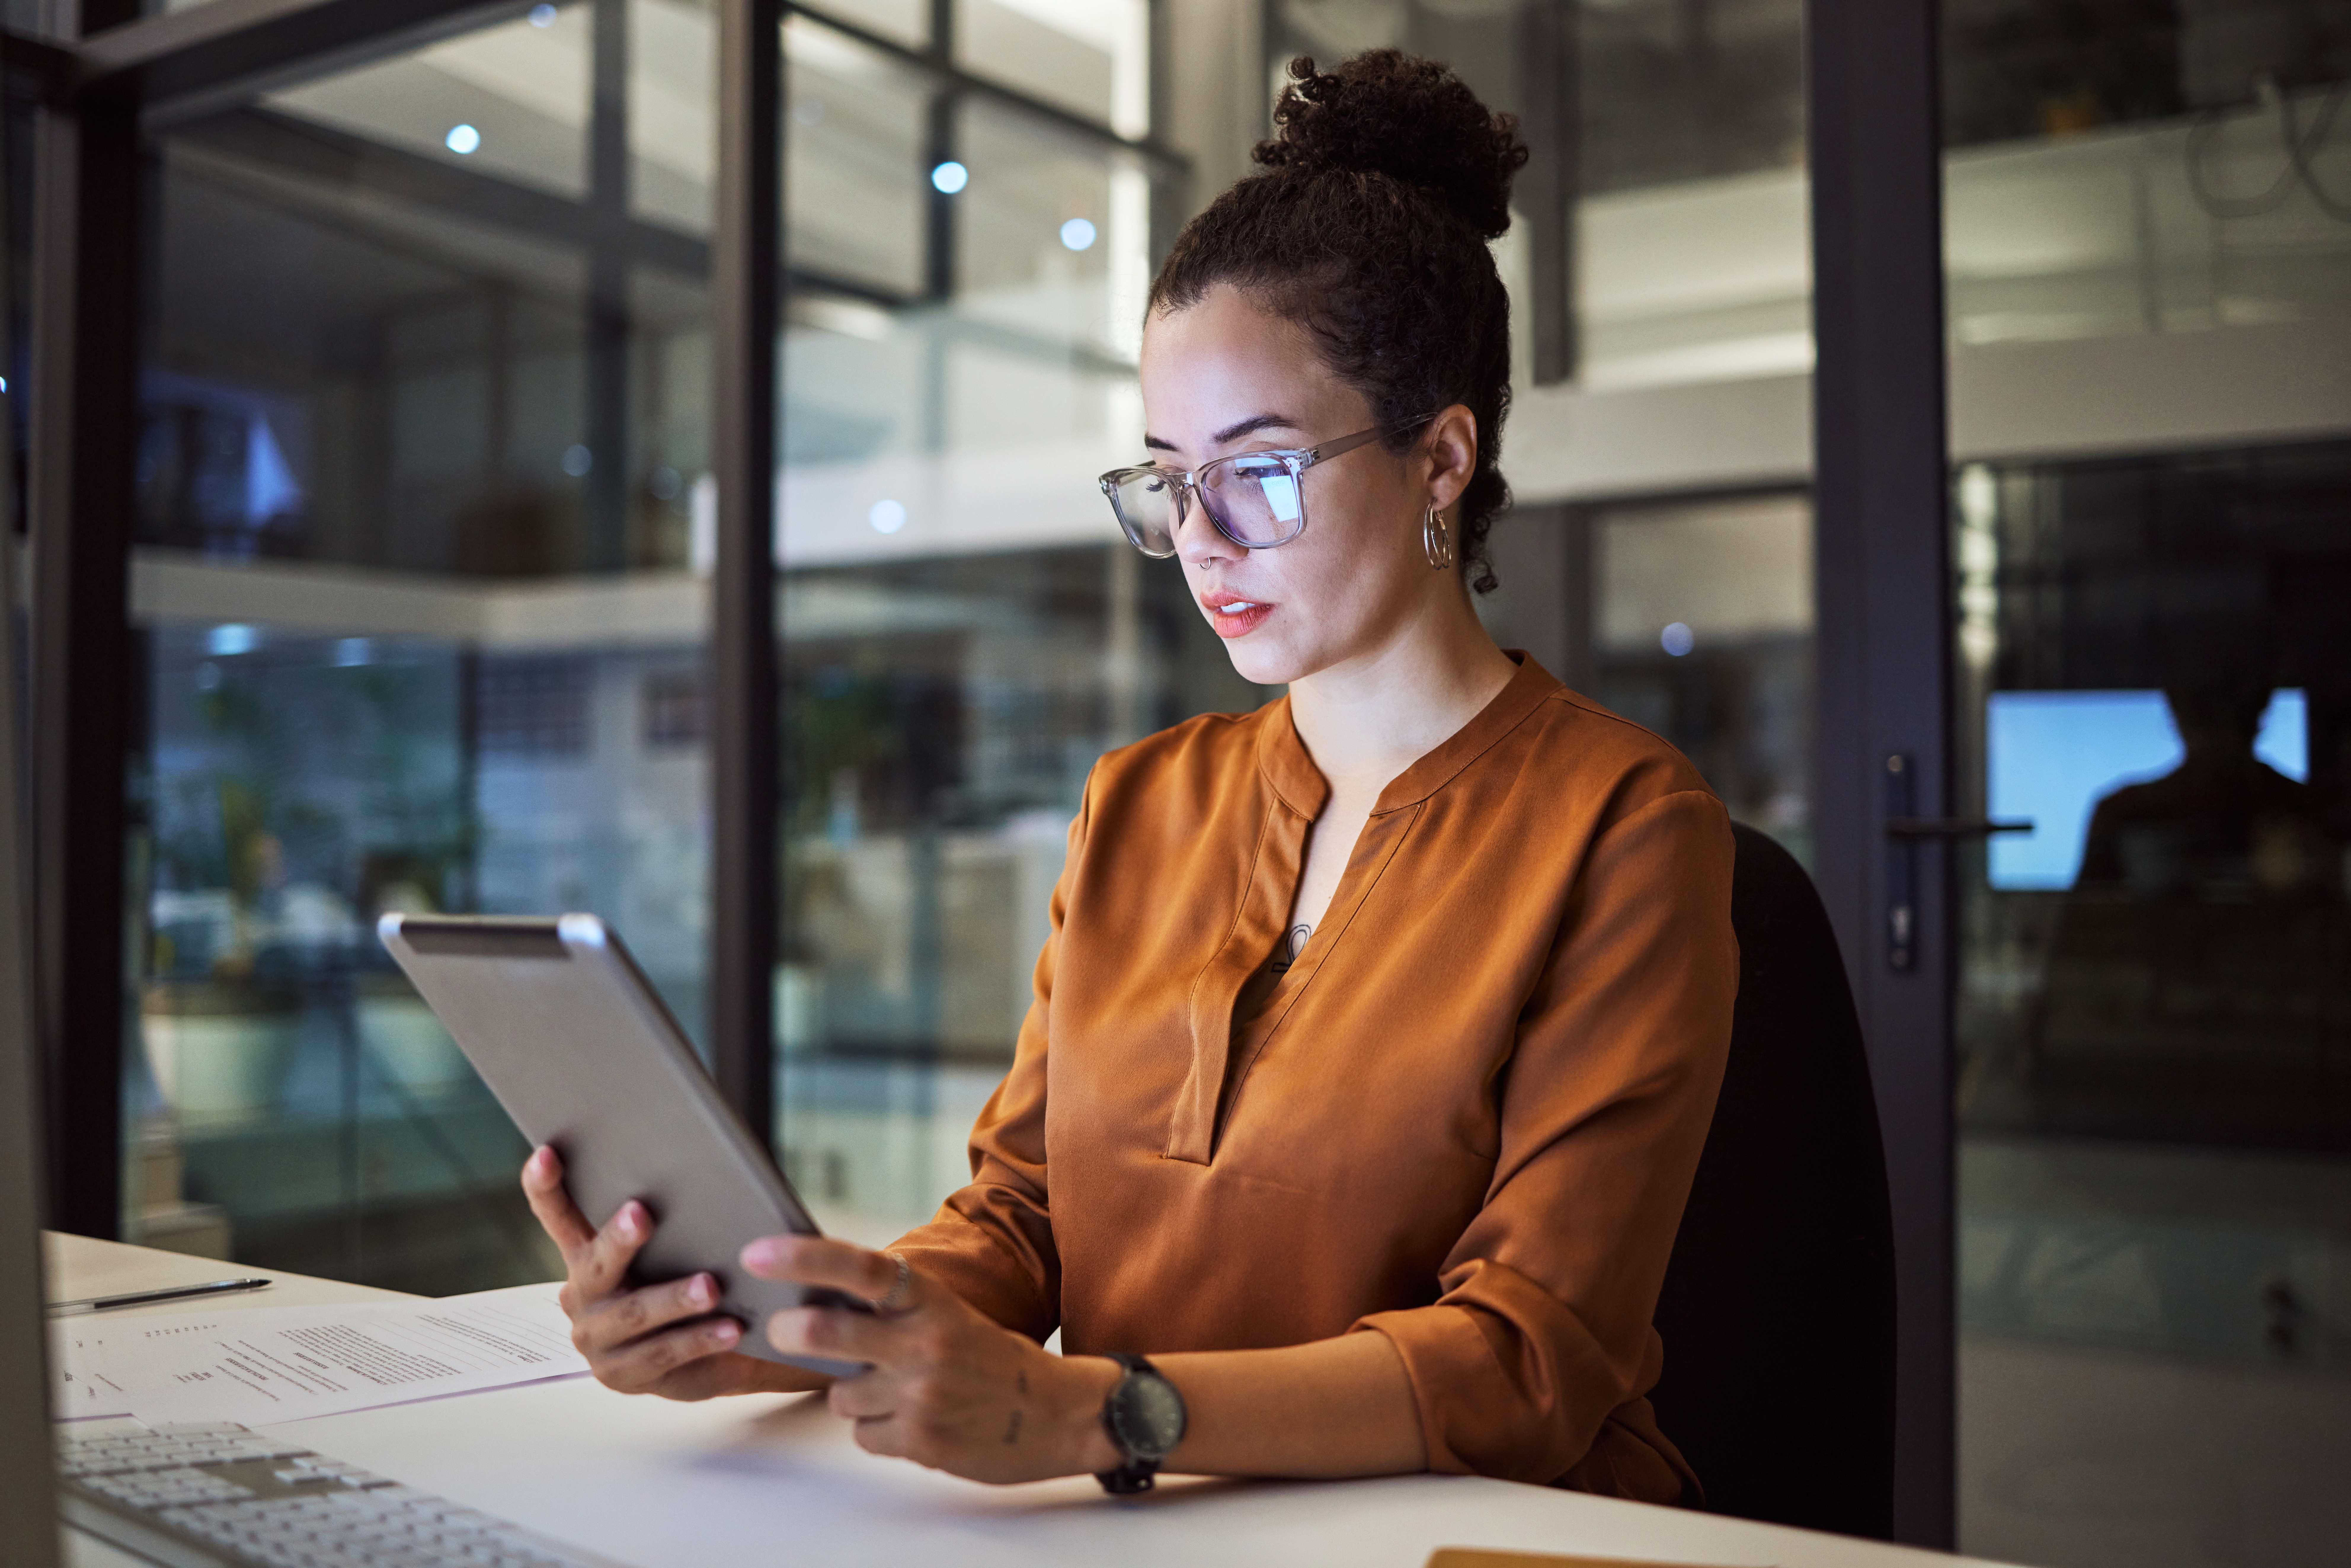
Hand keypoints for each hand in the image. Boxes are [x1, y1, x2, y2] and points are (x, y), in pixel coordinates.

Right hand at [521, 1146, 827, 1401]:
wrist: (709, 1356)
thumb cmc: (688, 1283)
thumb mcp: (674, 1251)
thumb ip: (671, 1221)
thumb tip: (702, 1171)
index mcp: (586, 1257)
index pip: (557, 1218)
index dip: (546, 1188)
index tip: (546, 1154)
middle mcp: (581, 1297)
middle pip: (596, 1266)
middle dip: (619, 1240)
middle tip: (643, 1214)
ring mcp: (596, 1340)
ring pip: (633, 1314)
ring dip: (674, 1298)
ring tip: (710, 1286)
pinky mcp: (620, 1376)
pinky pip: (661, 1353)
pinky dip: (699, 1339)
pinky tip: (730, 1328)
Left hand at [744, 1234, 1124, 1483]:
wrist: (1057, 1413)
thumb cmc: (992, 1360)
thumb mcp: (947, 1317)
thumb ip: (891, 1312)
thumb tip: (813, 1308)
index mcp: (931, 1301)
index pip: (859, 1269)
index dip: (803, 1258)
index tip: (757, 1252)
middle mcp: (924, 1343)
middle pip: (829, 1332)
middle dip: (791, 1332)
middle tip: (778, 1328)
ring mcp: (922, 1394)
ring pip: (841, 1394)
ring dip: (856, 1395)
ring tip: (899, 1392)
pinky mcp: (922, 1440)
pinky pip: (863, 1434)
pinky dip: (878, 1430)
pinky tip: (915, 1422)